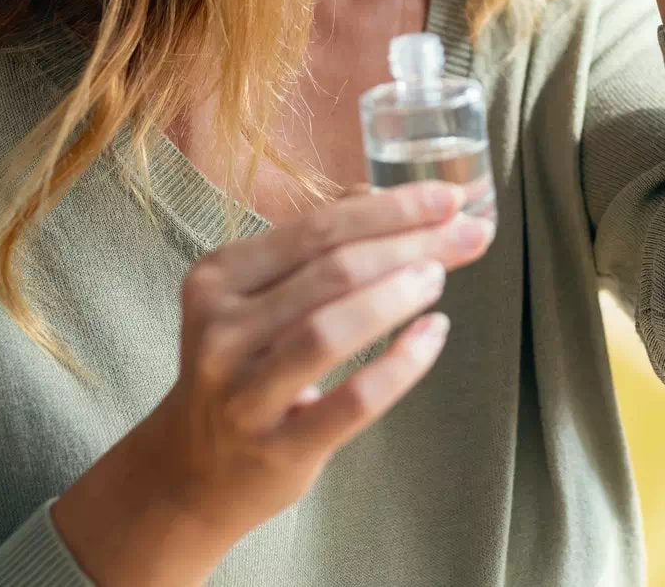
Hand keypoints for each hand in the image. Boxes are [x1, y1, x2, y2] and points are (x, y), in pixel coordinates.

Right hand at [52, 180, 495, 583]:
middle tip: (470, 232)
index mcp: (217, 278)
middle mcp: (221, 330)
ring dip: (397, 295)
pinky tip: (433, 335)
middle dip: (410, 243)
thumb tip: (381, 194)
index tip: (450, 197)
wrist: (194, 471)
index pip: (317, 228)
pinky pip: (351, 401)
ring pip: (331, 329)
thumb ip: (312, 247)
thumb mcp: (256, 299)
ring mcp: (244, 393)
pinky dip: (400, 364)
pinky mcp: (276, 448)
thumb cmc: (243, 368)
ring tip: (442, 276)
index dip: (390, 209)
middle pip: (331, 271)